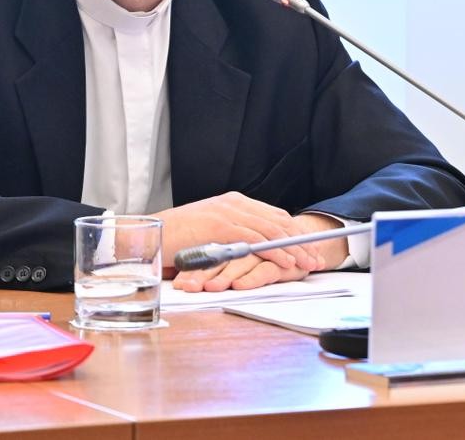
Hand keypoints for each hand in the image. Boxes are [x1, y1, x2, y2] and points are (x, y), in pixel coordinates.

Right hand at [151, 192, 323, 270]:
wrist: (147, 236)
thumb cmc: (175, 240)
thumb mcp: (209, 234)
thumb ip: (231, 237)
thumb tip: (252, 251)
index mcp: (232, 203)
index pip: (272, 215)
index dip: (293, 231)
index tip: (308, 247)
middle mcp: (233, 203)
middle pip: (277, 220)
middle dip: (300, 240)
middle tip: (317, 256)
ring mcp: (227, 212)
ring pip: (271, 229)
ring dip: (294, 248)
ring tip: (309, 262)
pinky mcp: (220, 226)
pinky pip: (255, 239)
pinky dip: (275, 251)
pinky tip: (287, 261)